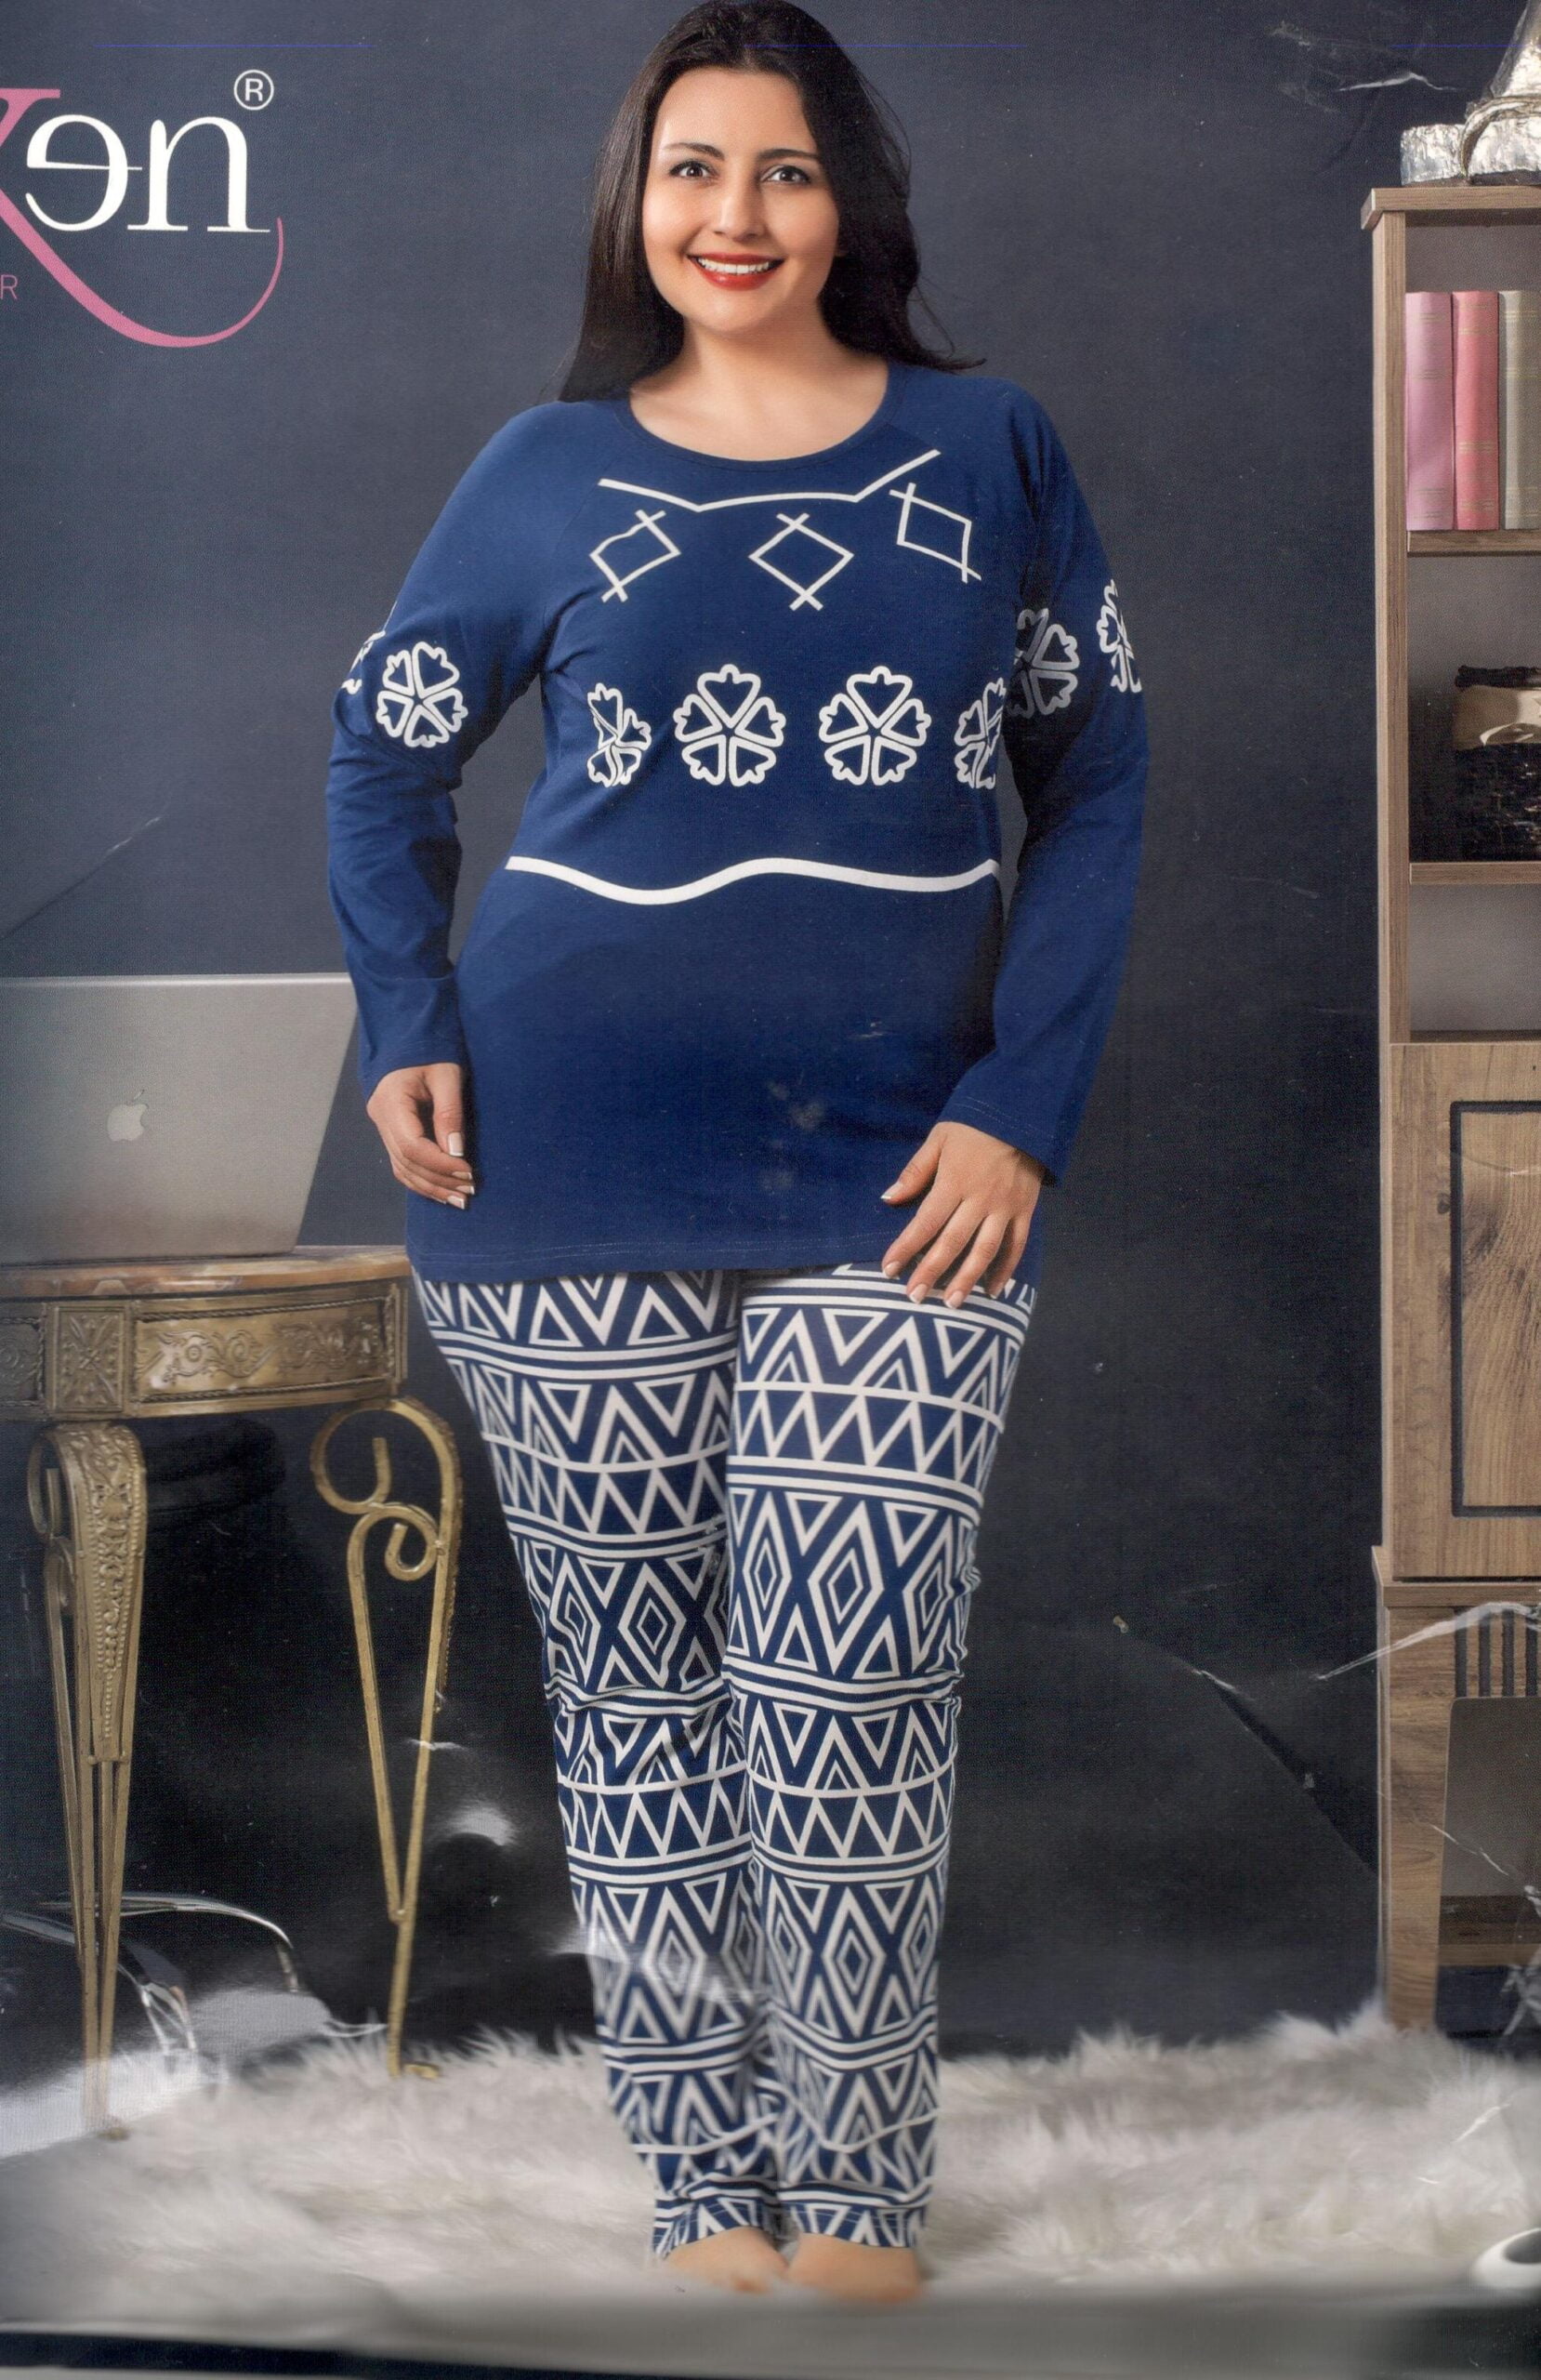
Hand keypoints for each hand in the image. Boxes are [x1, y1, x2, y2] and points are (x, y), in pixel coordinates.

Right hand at [366, 1062, 474, 1205]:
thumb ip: (449, 1113)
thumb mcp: (447, 1076)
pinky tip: (441, 1191)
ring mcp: (382, 1126)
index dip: (439, 1163)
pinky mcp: (390, 1132)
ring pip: (402, 1168)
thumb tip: (456, 1152)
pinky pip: (402, 1164)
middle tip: (469, 1191)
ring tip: (459, 1198)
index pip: (411, 1145)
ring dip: (431, 1186)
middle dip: (439, 1180)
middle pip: (406, 1161)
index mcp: (391, 1100)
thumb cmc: (432, 1052)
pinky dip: (421, 1180)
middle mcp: (380, 1117)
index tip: (467, 1171)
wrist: (411, 1040)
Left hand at [879, 1120, 1043, 1303]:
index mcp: (955, 1181)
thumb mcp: (939, 1139)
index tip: (888, 1269)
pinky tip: (993, 1290)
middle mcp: (980, 1199)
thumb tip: (888, 1198)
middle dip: (931, 1271)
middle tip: (914, 1297)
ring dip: (967, 1279)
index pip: (926, 1221)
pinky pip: (1017, 1246)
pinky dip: (1006, 1270)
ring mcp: (1005, 1208)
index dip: (906, 1247)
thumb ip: (915, 1171)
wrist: (1023, 1114)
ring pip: (985, 1250)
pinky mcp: (1025, 1211)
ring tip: (952, 1303)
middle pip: (952, 1242)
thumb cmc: (974, 1127)